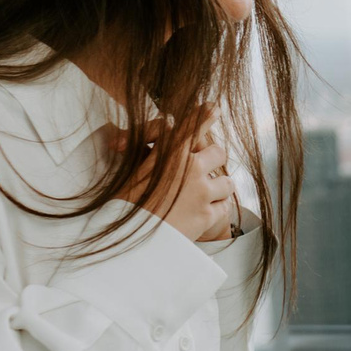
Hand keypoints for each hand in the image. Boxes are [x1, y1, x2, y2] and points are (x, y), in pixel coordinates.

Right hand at [104, 114, 236, 242]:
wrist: (129, 244)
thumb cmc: (123, 207)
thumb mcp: (132, 174)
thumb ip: (153, 156)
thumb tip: (161, 137)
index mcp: (170, 154)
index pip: (192, 126)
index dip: (205, 115)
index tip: (214, 107)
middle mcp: (191, 168)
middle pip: (218, 152)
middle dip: (213, 159)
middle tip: (205, 170)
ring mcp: (202, 192)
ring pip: (227, 182)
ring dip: (218, 188)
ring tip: (205, 197)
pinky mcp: (208, 215)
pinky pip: (225, 208)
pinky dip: (216, 211)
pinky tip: (204, 215)